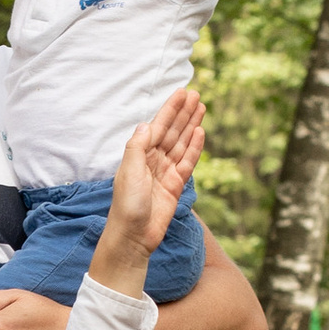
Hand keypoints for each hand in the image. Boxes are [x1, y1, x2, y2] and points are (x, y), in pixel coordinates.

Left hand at [95, 90, 206, 285]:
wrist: (133, 237)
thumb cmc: (126, 206)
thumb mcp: (129, 172)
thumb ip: (137, 147)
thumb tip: (146, 124)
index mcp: (138, 155)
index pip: (158, 126)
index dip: (170, 109)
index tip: (182, 92)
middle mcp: (152, 161)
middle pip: (172, 131)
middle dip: (183, 113)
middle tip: (196, 94)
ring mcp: (165, 173)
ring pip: (181, 144)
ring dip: (191, 126)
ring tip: (202, 108)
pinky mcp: (175, 186)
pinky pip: (188, 162)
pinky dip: (195, 148)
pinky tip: (201, 133)